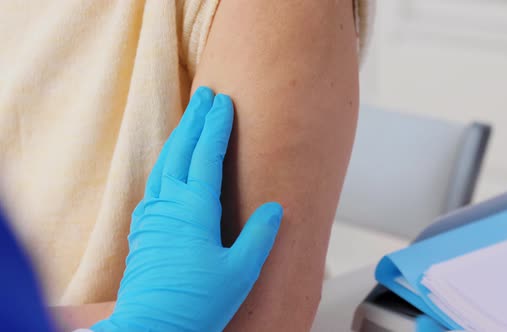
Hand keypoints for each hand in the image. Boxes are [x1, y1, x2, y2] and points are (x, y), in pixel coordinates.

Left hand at [92, 87, 282, 331]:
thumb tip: (273, 208)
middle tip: (206, 95)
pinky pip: (156, 182)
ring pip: (165, 162)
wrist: (151, 326)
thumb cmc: (196, 302)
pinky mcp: (143, 228)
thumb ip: (259, 235)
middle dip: (195, 119)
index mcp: (194, 208)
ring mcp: (152, 214)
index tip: (224, 102)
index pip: (207, 154)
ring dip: (179, 137)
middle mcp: (169, 203)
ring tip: (190, 119)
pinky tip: (170, 165)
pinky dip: (167, 161)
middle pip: (182, 149)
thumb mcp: (240, 271)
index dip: (217, 125)